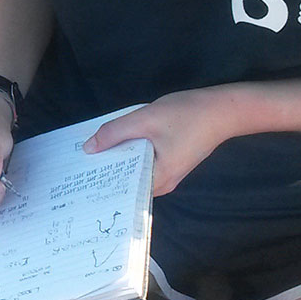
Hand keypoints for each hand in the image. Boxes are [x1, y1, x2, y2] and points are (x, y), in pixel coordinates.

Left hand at [84, 86, 241, 194]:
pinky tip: (115, 145)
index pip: (122, 190)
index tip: (77, 180)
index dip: (99, 184)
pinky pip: (143, 163)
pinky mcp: (171, 162)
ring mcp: (168, 173)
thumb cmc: (187, 115)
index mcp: (158, 179)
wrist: (223, 109)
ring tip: (90, 156)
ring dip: (116, 162)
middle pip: (126, 183)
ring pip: (134, 172)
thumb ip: (115, 133)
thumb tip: (88, 148)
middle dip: (104, 173)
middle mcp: (164, 183)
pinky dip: (129, 155)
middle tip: (77, 167)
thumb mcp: (145, 119)